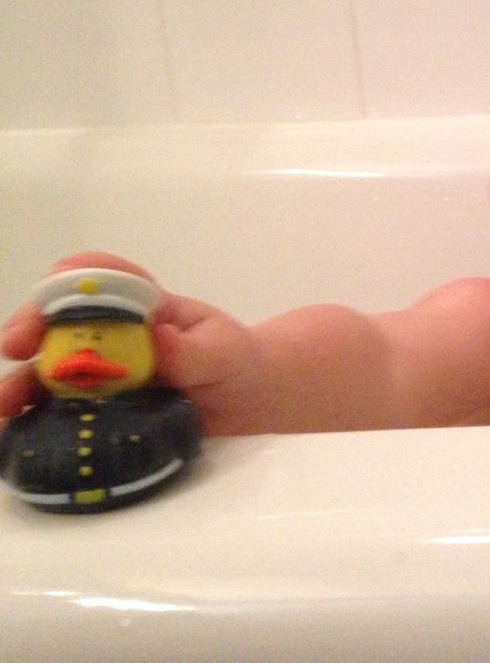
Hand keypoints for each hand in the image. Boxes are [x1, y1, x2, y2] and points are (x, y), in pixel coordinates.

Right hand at [0, 251, 260, 434]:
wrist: (245, 402)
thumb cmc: (234, 361)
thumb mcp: (223, 351)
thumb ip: (193, 350)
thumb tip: (159, 339)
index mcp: (142, 306)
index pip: (104, 277)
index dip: (75, 278)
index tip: (55, 288)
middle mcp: (111, 335)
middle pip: (58, 322)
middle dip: (28, 328)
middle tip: (15, 346)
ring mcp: (99, 373)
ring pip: (45, 369)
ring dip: (17, 382)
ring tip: (1, 404)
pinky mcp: (96, 410)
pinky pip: (56, 411)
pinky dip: (31, 419)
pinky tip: (14, 432)